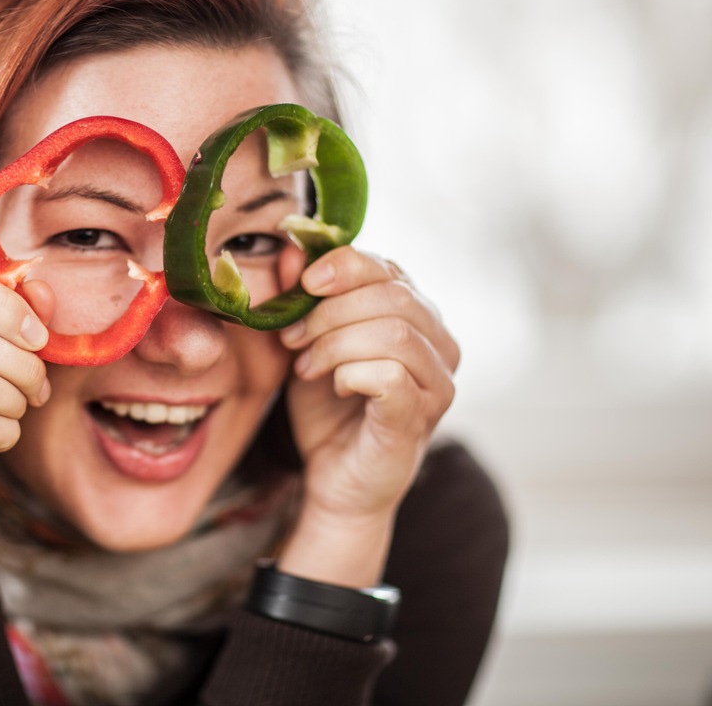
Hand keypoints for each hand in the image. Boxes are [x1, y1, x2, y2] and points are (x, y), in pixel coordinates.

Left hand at [275, 246, 459, 583]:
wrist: (330, 478)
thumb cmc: (325, 408)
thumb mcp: (305, 342)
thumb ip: (299, 298)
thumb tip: (289, 250)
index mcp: (414, 314)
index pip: (387, 268)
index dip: (342, 266)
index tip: (300, 284)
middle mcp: (438, 343)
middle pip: (392, 296)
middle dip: (330, 311)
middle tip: (292, 338)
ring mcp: (437, 383)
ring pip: (394, 333)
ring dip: (335, 344)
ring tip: (306, 366)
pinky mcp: (422, 418)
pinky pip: (392, 377)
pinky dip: (351, 374)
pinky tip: (334, 387)